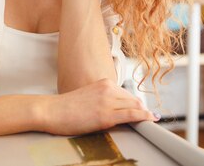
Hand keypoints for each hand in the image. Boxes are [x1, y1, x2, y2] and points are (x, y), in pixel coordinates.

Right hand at [38, 78, 157, 134]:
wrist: (51, 111)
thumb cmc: (66, 107)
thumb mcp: (88, 96)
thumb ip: (103, 99)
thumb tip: (117, 110)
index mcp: (103, 83)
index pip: (127, 94)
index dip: (137, 104)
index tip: (144, 110)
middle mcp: (107, 89)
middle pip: (133, 100)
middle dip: (143, 109)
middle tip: (150, 117)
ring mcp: (107, 102)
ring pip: (135, 106)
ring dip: (145, 114)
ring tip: (152, 120)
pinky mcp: (105, 115)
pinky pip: (131, 115)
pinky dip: (144, 117)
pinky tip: (150, 119)